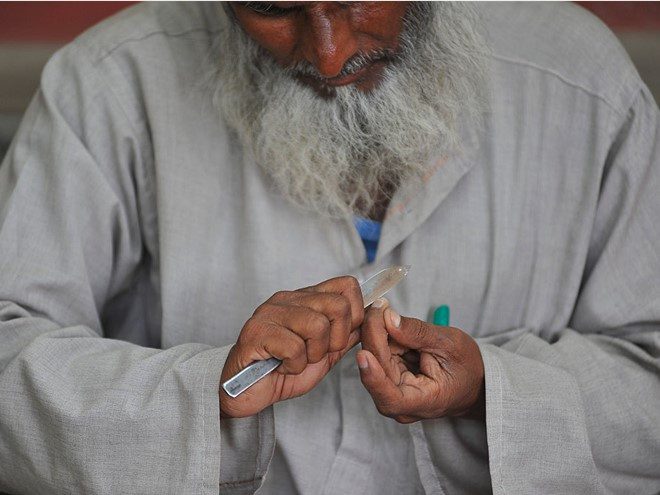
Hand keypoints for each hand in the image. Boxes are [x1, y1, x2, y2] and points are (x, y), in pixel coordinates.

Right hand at [220, 276, 363, 417]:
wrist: (244, 394)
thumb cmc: (280, 372)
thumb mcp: (323, 355)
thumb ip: (344, 336)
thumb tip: (373, 314)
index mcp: (306, 299)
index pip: (347, 285)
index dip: (356, 314)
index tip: (341, 338)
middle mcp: (288, 299)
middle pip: (339, 305)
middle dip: (335, 339)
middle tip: (315, 354)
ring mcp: (270, 312)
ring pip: (318, 325)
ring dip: (312, 354)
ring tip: (295, 361)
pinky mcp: (256, 332)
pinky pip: (294, 347)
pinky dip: (293, 365)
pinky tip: (280, 366)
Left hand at [357, 299, 483, 422]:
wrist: (472, 379)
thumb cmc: (466, 367)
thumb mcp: (450, 344)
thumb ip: (418, 333)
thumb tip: (389, 319)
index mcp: (422, 401)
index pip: (390, 399)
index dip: (373, 377)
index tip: (364, 355)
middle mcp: (402, 402)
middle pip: (377, 370)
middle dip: (374, 335)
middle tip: (379, 307)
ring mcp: (392, 390)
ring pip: (374, 358)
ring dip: (378, 333)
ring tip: (388, 314)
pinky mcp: (388, 378)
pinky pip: (377, 354)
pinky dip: (381, 336)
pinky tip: (388, 323)